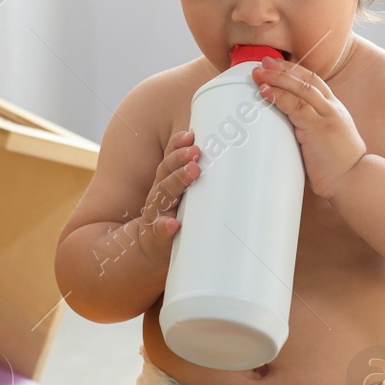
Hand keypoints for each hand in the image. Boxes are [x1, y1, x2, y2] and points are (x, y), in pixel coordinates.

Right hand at [130, 128, 199, 271]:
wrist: (150, 249)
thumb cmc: (176, 219)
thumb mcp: (185, 199)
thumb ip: (202, 183)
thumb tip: (234, 158)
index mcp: (166, 184)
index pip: (169, 161)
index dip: (177, 146)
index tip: (190, 135)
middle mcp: (159, 196)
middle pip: (166, 173)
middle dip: (180, 159)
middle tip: (196, 151)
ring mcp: (157, 215)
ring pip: (163, 196)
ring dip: (178, 182)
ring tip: (193, 171)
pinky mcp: (158, 237)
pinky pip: (160, 231)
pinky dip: (165, 227)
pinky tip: (174, 224)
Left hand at [252, 56, 366, 198]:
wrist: (353, 180)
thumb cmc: (338, 167)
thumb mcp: (325, 141)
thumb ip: (309, 130)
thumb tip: (286, 131)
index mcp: (334, 110)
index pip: (314, 82)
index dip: (294, 71)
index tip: (277, 65)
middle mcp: (332, 108)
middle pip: (306, 79)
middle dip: (283, 68)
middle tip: (263, 61)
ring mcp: (327, 116)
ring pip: (300, 88)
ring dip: (277, 78)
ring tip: (259, 73)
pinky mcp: (319, 127)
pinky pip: (296, 106)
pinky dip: (279, 96)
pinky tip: (265, 91)